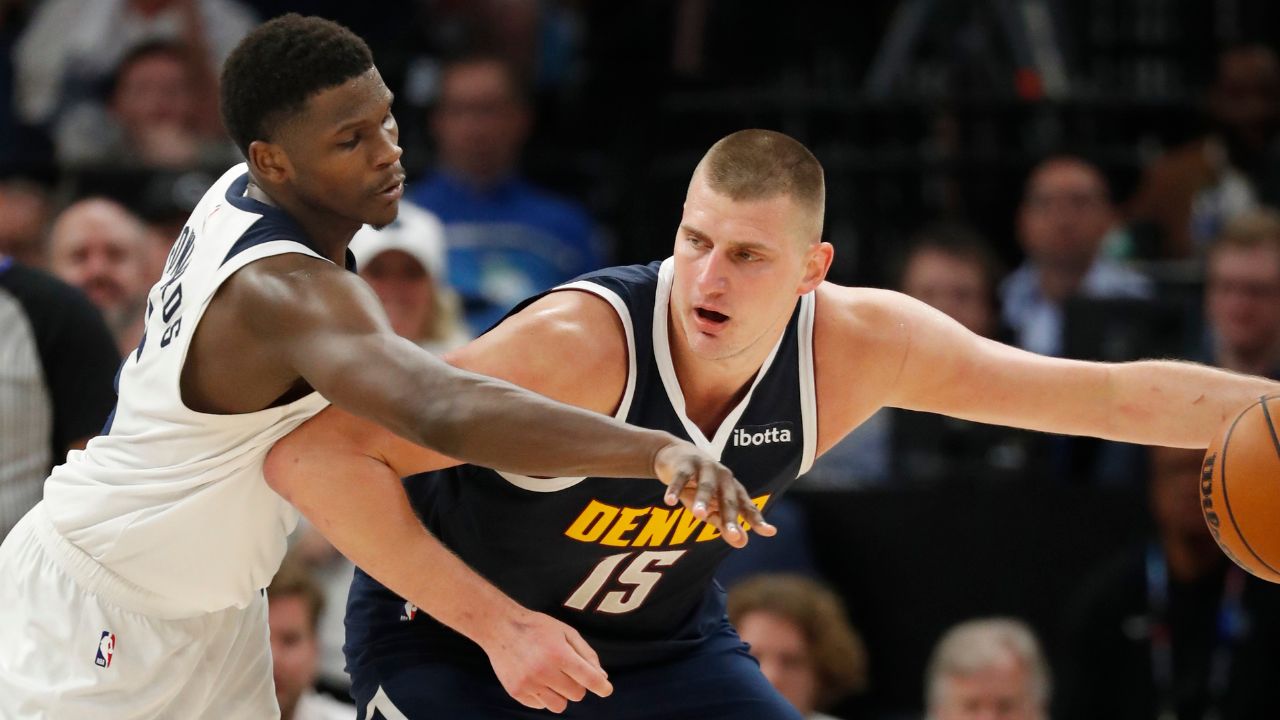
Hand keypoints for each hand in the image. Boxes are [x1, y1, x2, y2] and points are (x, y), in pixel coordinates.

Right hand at [480, 609, 612, 712]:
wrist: (501, 627)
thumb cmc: (537, 627)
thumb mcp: (566, 632)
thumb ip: (586, 654)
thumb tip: (602, 677)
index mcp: (559, 654)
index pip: (588, 678)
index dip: (601, 687)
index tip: (606, 690)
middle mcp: (544, 671)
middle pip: (576, 694)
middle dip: (577, 685)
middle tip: (566, 670)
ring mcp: (528, 684)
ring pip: (559, 706)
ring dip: (561, 694)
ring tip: (552, 677)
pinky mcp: (516, 692)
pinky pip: (540, 706)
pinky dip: (543, 697)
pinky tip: (537, 679)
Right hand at [653, 441, 776, 547]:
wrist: (676, 456)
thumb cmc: (698, 486)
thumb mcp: (711, 506)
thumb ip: (725, 524)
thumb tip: (743, 543)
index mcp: (732, 488)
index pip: (746, 506)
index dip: (757, 519)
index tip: (770, 532)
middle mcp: (723, 477)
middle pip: (727, 499)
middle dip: (729, 517)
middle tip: (733, 535)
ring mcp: (704, 468)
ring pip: (705, 486)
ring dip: (702, 500)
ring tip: (699, 515)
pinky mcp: (684, 464)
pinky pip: (680, 478)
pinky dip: (674, 489)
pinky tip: (669, 501)